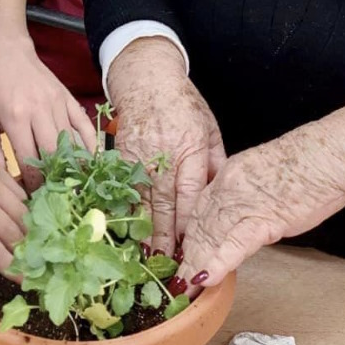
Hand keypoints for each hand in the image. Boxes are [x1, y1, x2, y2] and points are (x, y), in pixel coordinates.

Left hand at [0, 37, 96, 187]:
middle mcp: (40, 110)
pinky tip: (92, 163)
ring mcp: (58, 104)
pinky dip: (90, 145)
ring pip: (71, 142)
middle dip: (55, 180)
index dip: (32, 184)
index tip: (33, 200)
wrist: (9, 52)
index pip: (28, 160)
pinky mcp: (69, 99)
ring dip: (73, 167)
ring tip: (73, 187)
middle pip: (54, 154)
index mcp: (16, 117)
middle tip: (54, 198)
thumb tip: (2, 179)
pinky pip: (85, 125)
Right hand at [0, 120, 26, 274]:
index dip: (32, 220)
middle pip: (23, 215)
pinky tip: (18, 277)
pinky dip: (8, 265)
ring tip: (34, 273)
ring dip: (25, 255)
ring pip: (12, 233)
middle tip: (43, 261)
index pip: (22, 196)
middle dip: (35, 240)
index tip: (38, 238)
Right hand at [108, 37, 224, 259]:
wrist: (146, 79)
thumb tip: (222, 195)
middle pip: (166, 203)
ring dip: (145, 231)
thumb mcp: (209, 128)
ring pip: (143, 200)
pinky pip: (125, 189)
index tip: (192, 248)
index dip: (191, 224)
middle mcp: (165, 154)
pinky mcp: (121, 155)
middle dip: (167, 238)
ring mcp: (139, 155)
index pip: (191, 194)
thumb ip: (216, 162)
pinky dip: (128, 212)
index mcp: (191, 147)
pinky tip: (129, 232)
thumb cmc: (183, 104)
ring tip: (148, 258)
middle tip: (167, 266)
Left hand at [177, 92, 344, 290]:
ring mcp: (242, 203)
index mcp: (228, 174)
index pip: (198, 208)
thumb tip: (244, 218)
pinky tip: (206, 279)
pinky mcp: (262, 219)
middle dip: (184, 254)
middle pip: (198, 225)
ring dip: (195, 264)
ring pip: (210, 237)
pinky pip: (234, 244)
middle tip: (172, 278)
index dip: (186, 233)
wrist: (326, 156)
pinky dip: (218, 263)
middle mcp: (227, 187)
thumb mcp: (264, 174)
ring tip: (183, 287)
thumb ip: (248, 194)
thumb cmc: (306, 164)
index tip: (179, 252)